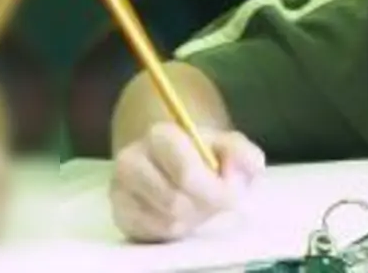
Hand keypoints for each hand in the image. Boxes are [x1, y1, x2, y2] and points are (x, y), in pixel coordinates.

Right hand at [109, 123, 263, 242]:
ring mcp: (120, 188)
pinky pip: (155, 231)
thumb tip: (248, 167)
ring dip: (193, 218)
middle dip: (205, 206)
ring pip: (167, 219)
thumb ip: (244, 153)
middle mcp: (132, 159)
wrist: (173, 163)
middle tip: (218, 202)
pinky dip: (177, 228)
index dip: (214, 190)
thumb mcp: (230, 146)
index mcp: (161, 135)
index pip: (187, 173)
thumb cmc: (205, 154)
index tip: (231, 196)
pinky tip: (183, 214)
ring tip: (200, 204)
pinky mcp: (119, 212)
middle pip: (176, 201)